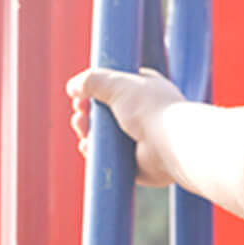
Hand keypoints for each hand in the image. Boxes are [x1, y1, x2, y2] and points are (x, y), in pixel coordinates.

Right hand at [67, 64, 184, 185]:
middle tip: (79, 115)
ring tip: (82, 130)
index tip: (79, 95)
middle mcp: (143, 113)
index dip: (95, 91)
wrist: (171, 143)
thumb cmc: (150, 108)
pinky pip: (110, 157)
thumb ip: (92, 80)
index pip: (115, 87)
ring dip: (88, 132)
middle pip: (106, 113)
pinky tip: (87, 148)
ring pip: (105, 136)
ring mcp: (140, 139)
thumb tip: (72, 87)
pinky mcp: (136, 163)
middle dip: (87, 113)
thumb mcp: (117, 84)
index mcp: (145, 90)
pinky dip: (96, 153)